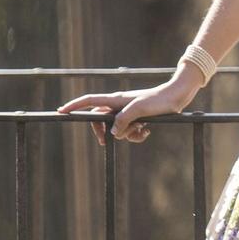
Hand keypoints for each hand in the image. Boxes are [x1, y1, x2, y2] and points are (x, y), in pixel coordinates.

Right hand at [56, 70, 198, 147]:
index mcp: (115, 100)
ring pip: (117, 129)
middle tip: (106, 142)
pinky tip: (147, 132)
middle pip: (100, 120)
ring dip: (127, 135)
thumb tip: (113, 132)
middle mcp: (119, 105)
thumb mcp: (140, 110)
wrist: (177, 97)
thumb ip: (124, 119)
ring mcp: (128, 112)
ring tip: (142, 130)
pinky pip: (130, 132)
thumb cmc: (159, 100)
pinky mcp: (138, 118)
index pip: (89, 101)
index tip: (61, 111)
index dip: (74, 106)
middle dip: (104, 132)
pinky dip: (137, 135)